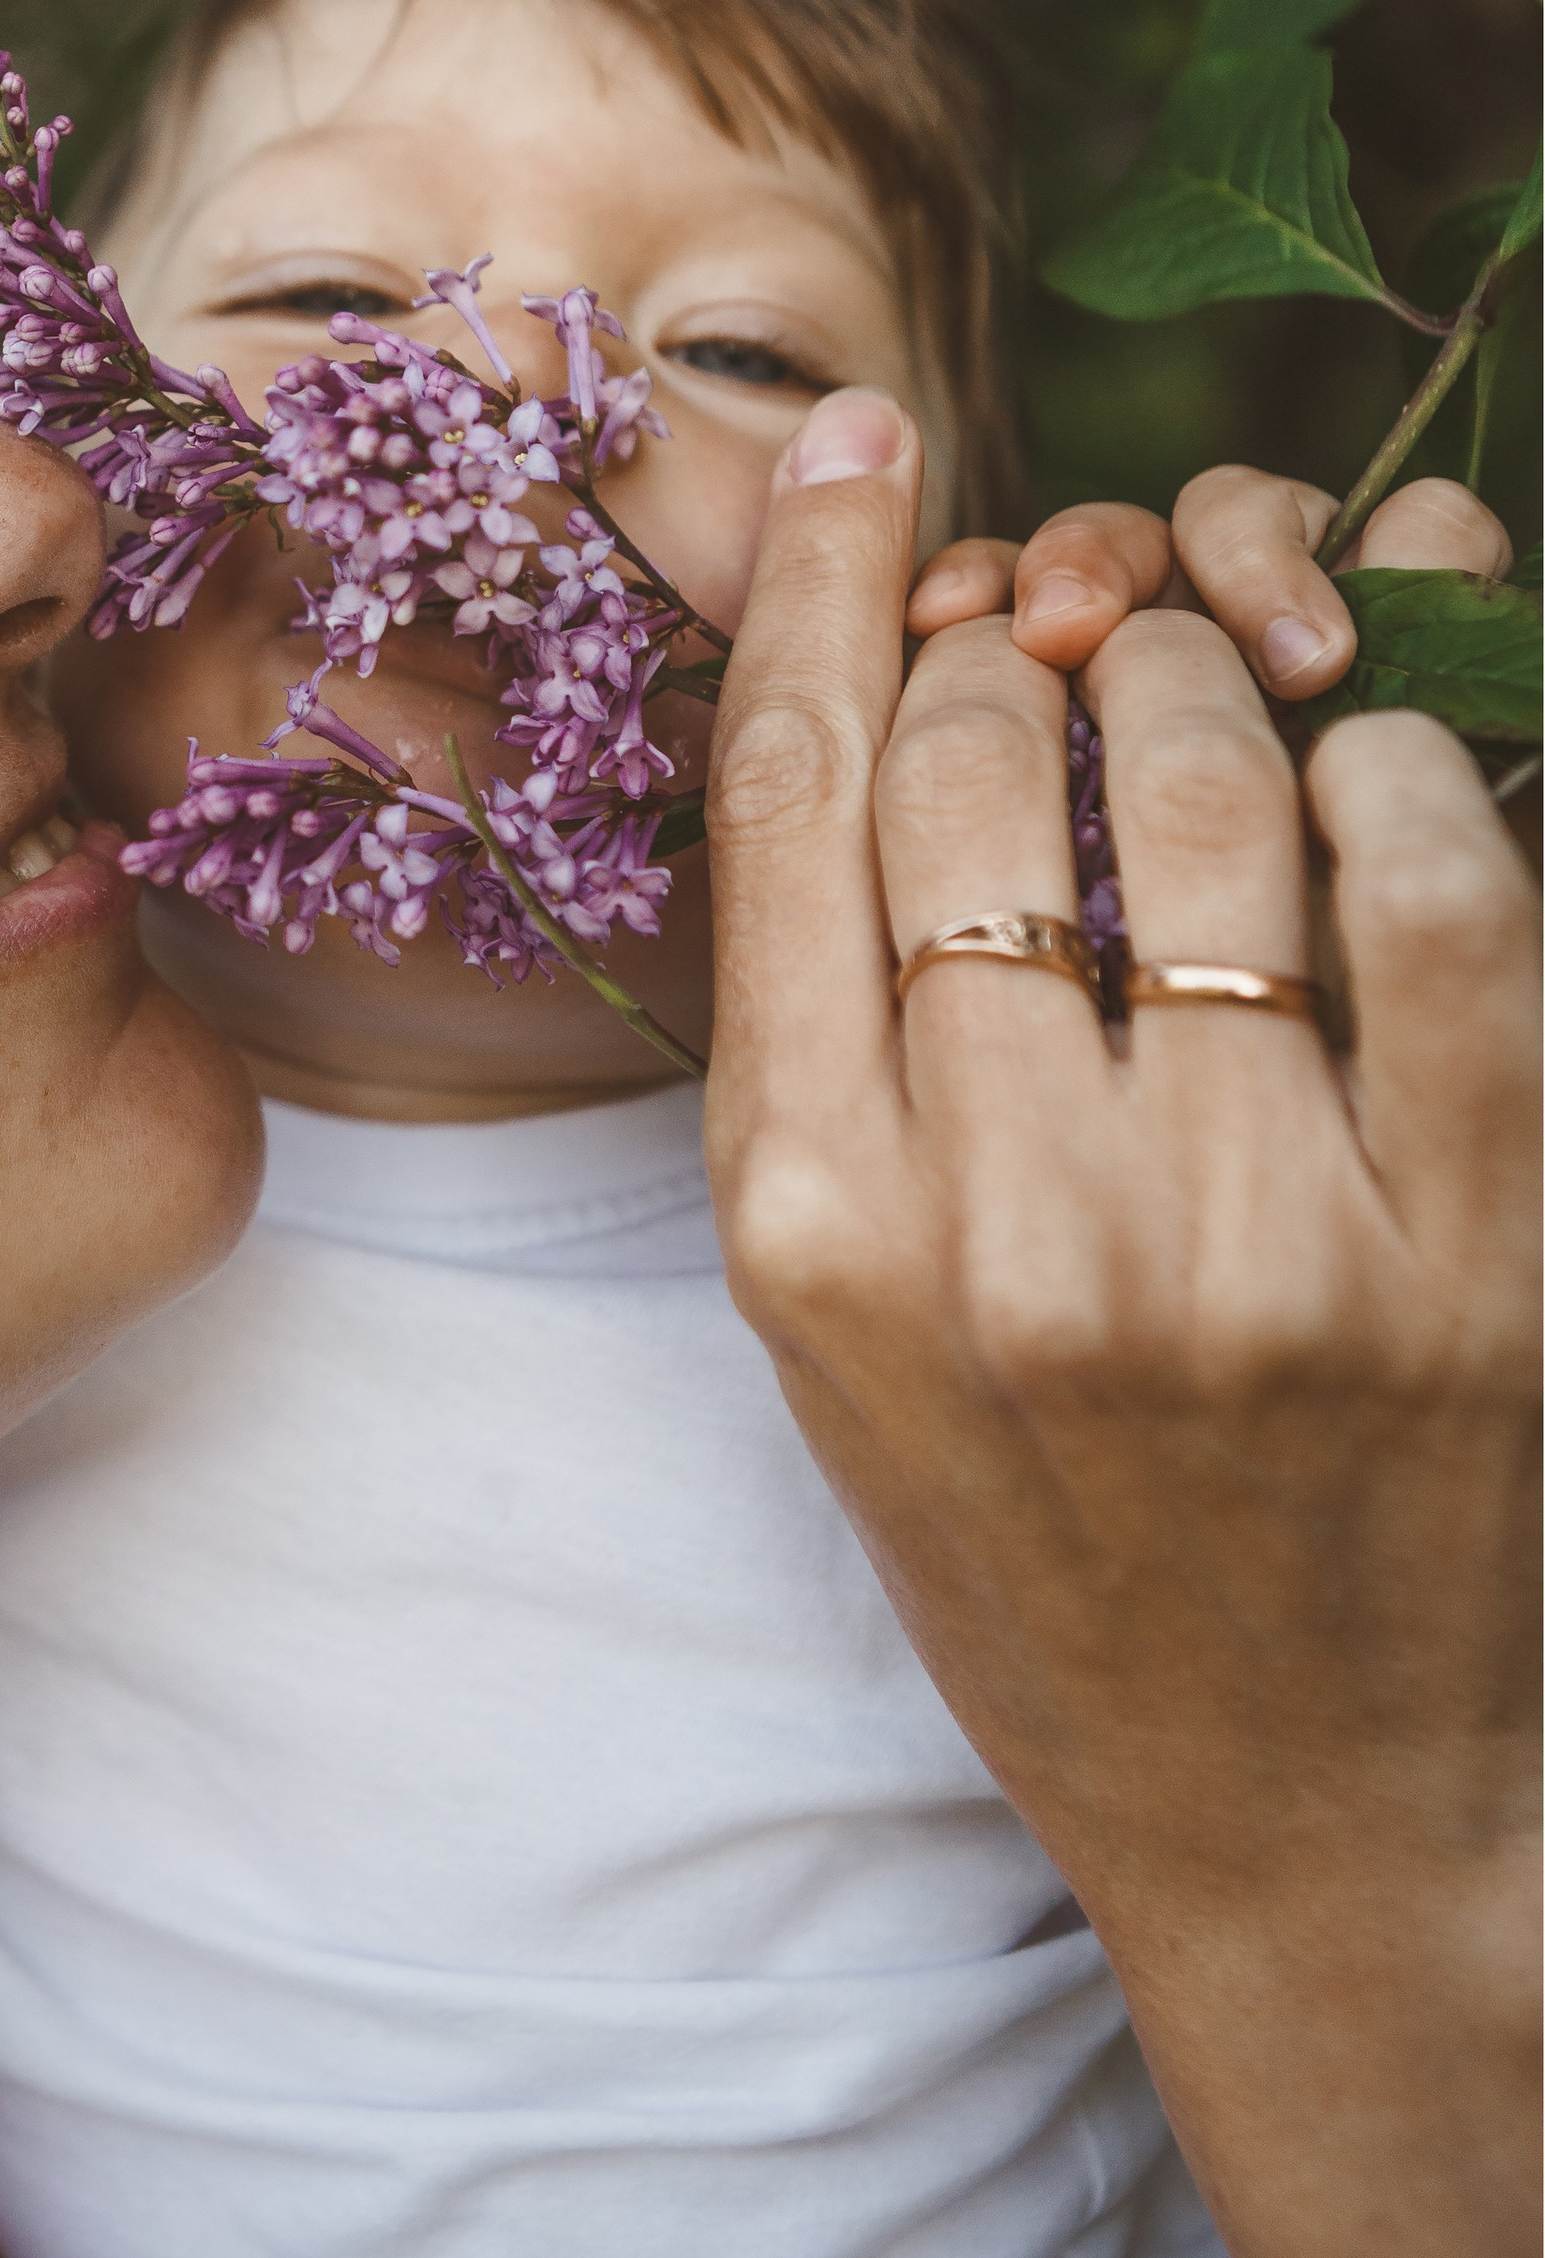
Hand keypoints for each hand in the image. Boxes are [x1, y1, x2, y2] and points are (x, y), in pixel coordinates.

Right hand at [701, 389, 1538, 2257]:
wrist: (1286, 1812)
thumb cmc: (1038, 1542)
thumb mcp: (843, 1317)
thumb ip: (831, 1030)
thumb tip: (883, 682)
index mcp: (807, 1227)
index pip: (792, 801)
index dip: (822, 583)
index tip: (859, 445)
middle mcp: (1001, 1227)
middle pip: (982, 759)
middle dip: (1026, 633)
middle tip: (1071, 629)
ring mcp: (1245, 1248)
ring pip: (1207, 785)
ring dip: (1214, 667)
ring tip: (1219, 679)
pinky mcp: (1465, 1260)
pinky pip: (1441, 895)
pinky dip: (1410, 768)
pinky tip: (1376, 764)